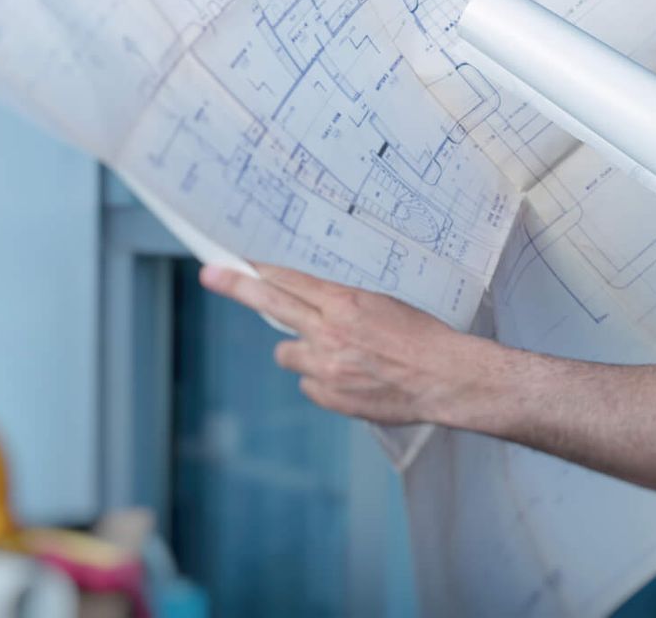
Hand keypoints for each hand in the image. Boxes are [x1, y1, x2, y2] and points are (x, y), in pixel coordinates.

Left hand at [199, 263, 484, 426]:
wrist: (445, 378)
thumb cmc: (423, 337)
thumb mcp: (384, 305)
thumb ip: (343, 304)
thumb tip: (312, 302)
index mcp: (346, 303)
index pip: (290, 279)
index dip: (259, 269)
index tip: (234, 260)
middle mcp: (329, 331)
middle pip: (272, 303)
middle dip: (238, 286)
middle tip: (210, 274)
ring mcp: (326, 366)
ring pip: (288, 353)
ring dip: (303, 351)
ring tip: (339, 354)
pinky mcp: (330, 395)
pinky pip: (309, 383)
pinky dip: (323, 380)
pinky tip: (353, 378)